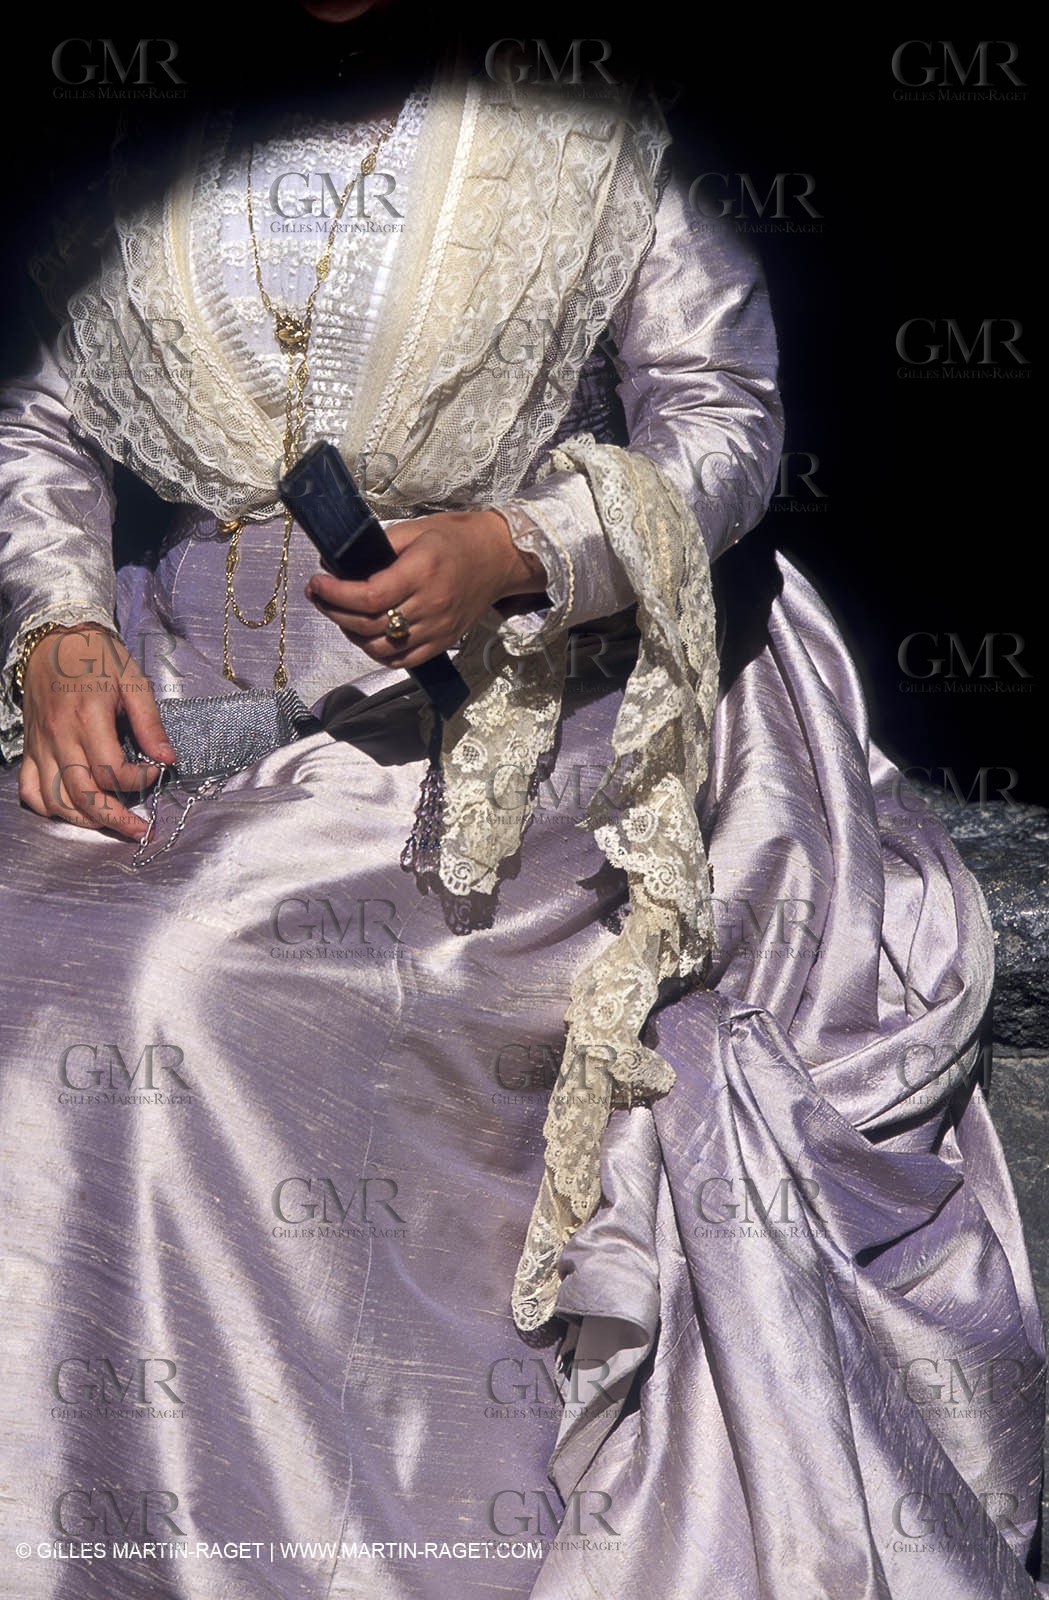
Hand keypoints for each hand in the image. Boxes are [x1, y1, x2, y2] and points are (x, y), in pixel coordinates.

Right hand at [17, 625, 175, 838]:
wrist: (54, 639)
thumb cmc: (97, 657)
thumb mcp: (133, 680)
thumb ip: (150, 723)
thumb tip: (168, 758)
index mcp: (88, 718)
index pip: (111, 770)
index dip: (138, 780)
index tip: (155, 772)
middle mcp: (60, 736)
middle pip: (83, 795)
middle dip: (115, 819)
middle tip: (140, 830)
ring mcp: (41, 745)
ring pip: (57, 800)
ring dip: (85, 820)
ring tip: (111, 824)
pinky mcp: (30, 749)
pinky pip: (31, 790)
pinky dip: (49, 807)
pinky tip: (72, 809)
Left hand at [304, 508, 546, 670]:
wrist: (498, 558)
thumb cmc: (455, 538)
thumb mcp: (416, 529)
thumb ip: (377, 547)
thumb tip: (336, 562)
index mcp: (422, 572)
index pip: (370, 596)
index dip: (336, 594)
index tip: (316, 583)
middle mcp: (430, 605)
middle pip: (370, 624)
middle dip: (334, 612)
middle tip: (318, 596)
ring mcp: (438, 629)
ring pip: (382, 647)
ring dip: (352, 635)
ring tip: (339, 615)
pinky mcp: (443, 643)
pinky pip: (403, 660)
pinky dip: (378, 653)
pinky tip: (365, 636)